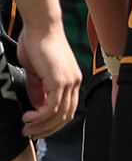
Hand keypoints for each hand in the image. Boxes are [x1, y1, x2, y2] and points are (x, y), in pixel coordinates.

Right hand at [13, 20, 79, 138]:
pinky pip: (53, 106)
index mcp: (72, 80)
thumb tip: (38, 106)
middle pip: (66, 116)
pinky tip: (28, 116)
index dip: (53, 122)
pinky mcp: (61, 80)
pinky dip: (40, 115)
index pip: (68, 109)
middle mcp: (75, 82)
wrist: (40, 26)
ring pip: (60, 114)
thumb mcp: (35, 71)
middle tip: (31, 134)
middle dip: (48, 129)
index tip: (37, 127)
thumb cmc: (36, 43)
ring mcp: (70, 81)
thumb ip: (38, 88)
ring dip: (42, 125)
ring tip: (27, 128)